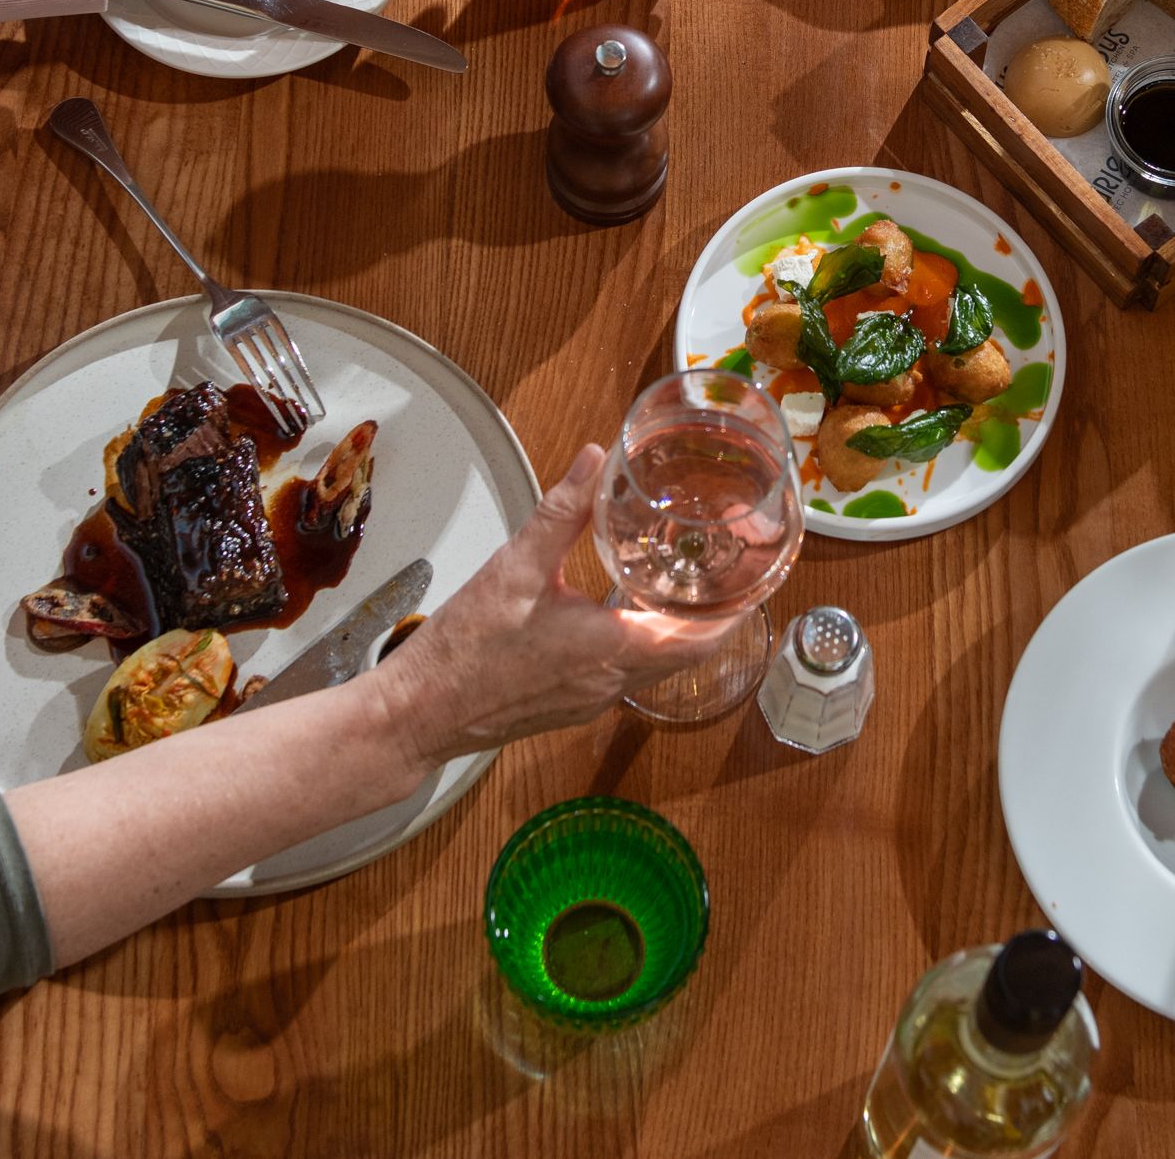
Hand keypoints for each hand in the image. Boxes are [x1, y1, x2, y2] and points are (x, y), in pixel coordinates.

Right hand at [376, 446, 734, 768]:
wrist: (419, 713)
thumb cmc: (462, 654)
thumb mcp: (515, 568)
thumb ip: (561, 512)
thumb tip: (594, 462)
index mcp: (609, 651)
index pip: (699, 640)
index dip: (733, 612)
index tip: (755, 583)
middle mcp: (609, 683)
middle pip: (686, 655)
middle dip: (711, 618)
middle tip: (726, 576)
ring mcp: (590, 699)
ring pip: (654, 667)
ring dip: (674, 633)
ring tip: (682, 587)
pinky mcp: (570, 704)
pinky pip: (624, 674)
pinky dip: (639, 644)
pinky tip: (622, 615)